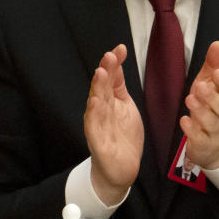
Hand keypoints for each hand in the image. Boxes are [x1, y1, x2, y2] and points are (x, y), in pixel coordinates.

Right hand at [84, 44, 142, 204]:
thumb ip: (119, 85)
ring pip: (96, 104)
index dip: (114, 64)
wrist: (121, 170)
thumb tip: (117, 60)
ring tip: (100, 73)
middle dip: (104, 72)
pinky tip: (94, 102)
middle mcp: (101, 111)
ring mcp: (98, 126)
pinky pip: (94, 127)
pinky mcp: (98, 142)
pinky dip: (93, 115)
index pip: (110, 79)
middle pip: (101, 88)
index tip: (120, 49)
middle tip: (109, 57)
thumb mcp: (125, 106)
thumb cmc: (123, 137)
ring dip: (97, 88)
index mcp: (109, 102)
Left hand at [180, 41, 218, 168]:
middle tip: (200, 86)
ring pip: (211, 123)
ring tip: (190, 99)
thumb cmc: (212, 110)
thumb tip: (218, 44)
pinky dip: (192, 130)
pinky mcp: (204, 146)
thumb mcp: (211, 86)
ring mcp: (215, 132)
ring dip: (201, 111)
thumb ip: (214, 66)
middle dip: (211, 96)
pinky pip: (200, 139)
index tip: (218, 72)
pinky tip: (184, 121)